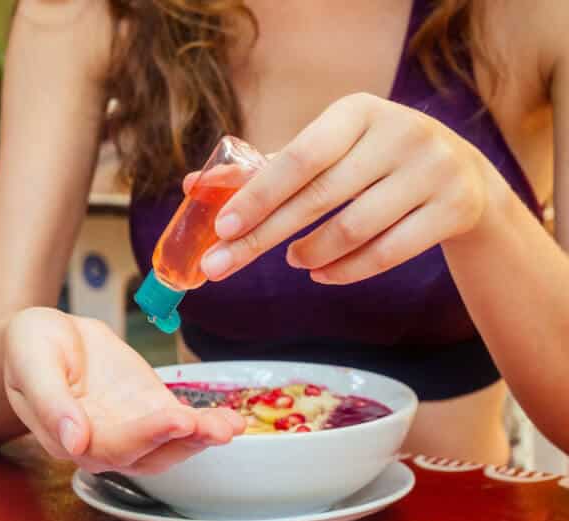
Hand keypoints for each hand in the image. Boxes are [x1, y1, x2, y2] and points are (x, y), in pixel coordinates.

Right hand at [2, 307, 244, 473]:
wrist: (44, 332)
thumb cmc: (28, 347)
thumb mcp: (31, 361)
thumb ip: (49, 401)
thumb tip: (74, 441)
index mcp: (67, 439)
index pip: (108, 448)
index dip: (144, 437)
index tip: (174, 420)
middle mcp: (101, 443)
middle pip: (145, 454)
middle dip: (181, 441)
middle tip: (211, 428)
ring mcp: (129, 428)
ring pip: (168, 446)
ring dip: (199, 439)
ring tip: (227, 426)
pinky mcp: (149, 408)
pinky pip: (180, 423)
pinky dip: (205, 423)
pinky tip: (231, 420)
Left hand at [193, 92, 494, 284]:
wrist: (460, 174)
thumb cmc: (369, 162)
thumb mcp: (327, 151)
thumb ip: (266, 168)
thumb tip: (194, 185)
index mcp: (358, 111)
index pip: (300, 158)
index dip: (258, 196)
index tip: (222, 228)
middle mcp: (399, 133)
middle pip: (319, 198)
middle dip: (262, 238)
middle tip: (221, 266)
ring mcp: (432, 170)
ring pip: (353, 230)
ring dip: (309, 254)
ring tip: (292, 260)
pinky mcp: (453, 207)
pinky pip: (386, 253)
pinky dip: (344, 271)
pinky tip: (321, 274)